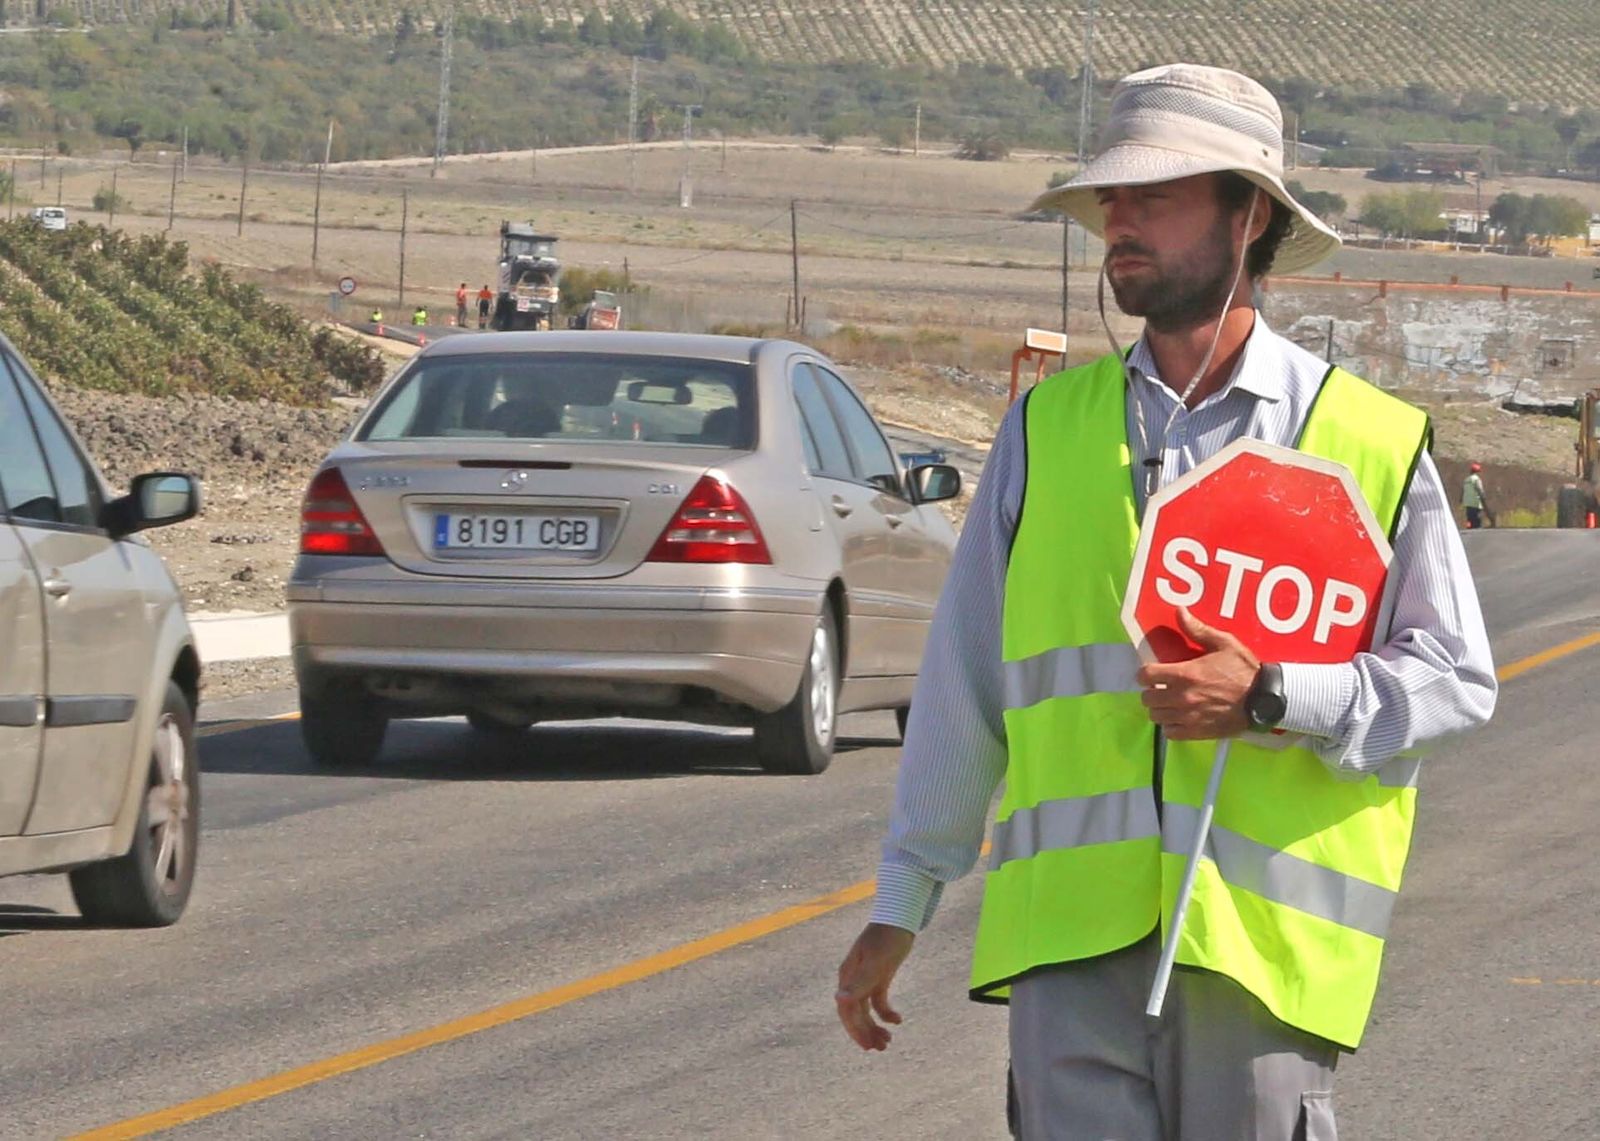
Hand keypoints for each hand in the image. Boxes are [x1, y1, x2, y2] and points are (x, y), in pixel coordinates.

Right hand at [835, 923, 914, 1050]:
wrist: (900, 918)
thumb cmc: (887, 938)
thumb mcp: (876, 962)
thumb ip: (859, 982)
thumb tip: (838, 999)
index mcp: (848, 976)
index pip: (846, 1010)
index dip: (855, 1031)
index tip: (867, 1047)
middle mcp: (854, 979)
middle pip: (855, 1013)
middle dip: (866, 1032)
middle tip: (882, 1049)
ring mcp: (866, 978)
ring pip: (866, 1010)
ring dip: (875, 1026)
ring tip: (888, 1041)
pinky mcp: (880, 976)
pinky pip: (878, 1000)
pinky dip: (886, 1012)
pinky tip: (898, 1020)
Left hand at [1136, 608, 1258, 740]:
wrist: (1264, 699)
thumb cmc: (1244, 670)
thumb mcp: (1224, 643)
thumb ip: (1198, 630)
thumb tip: (1179, 612)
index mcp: (1186, 674)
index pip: (1147, 675)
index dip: (1145, 673)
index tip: (1151, 673)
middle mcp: (1183, 697)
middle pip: (1148, 698)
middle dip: (1151, 691)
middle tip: (1161, 688)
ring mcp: (1189, 716)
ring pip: (1156, 716)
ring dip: (1160, 709)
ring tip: (1169, 703)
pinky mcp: (1197, 732)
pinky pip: (1170, 733)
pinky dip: (1170, 726)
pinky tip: (1178, 718)